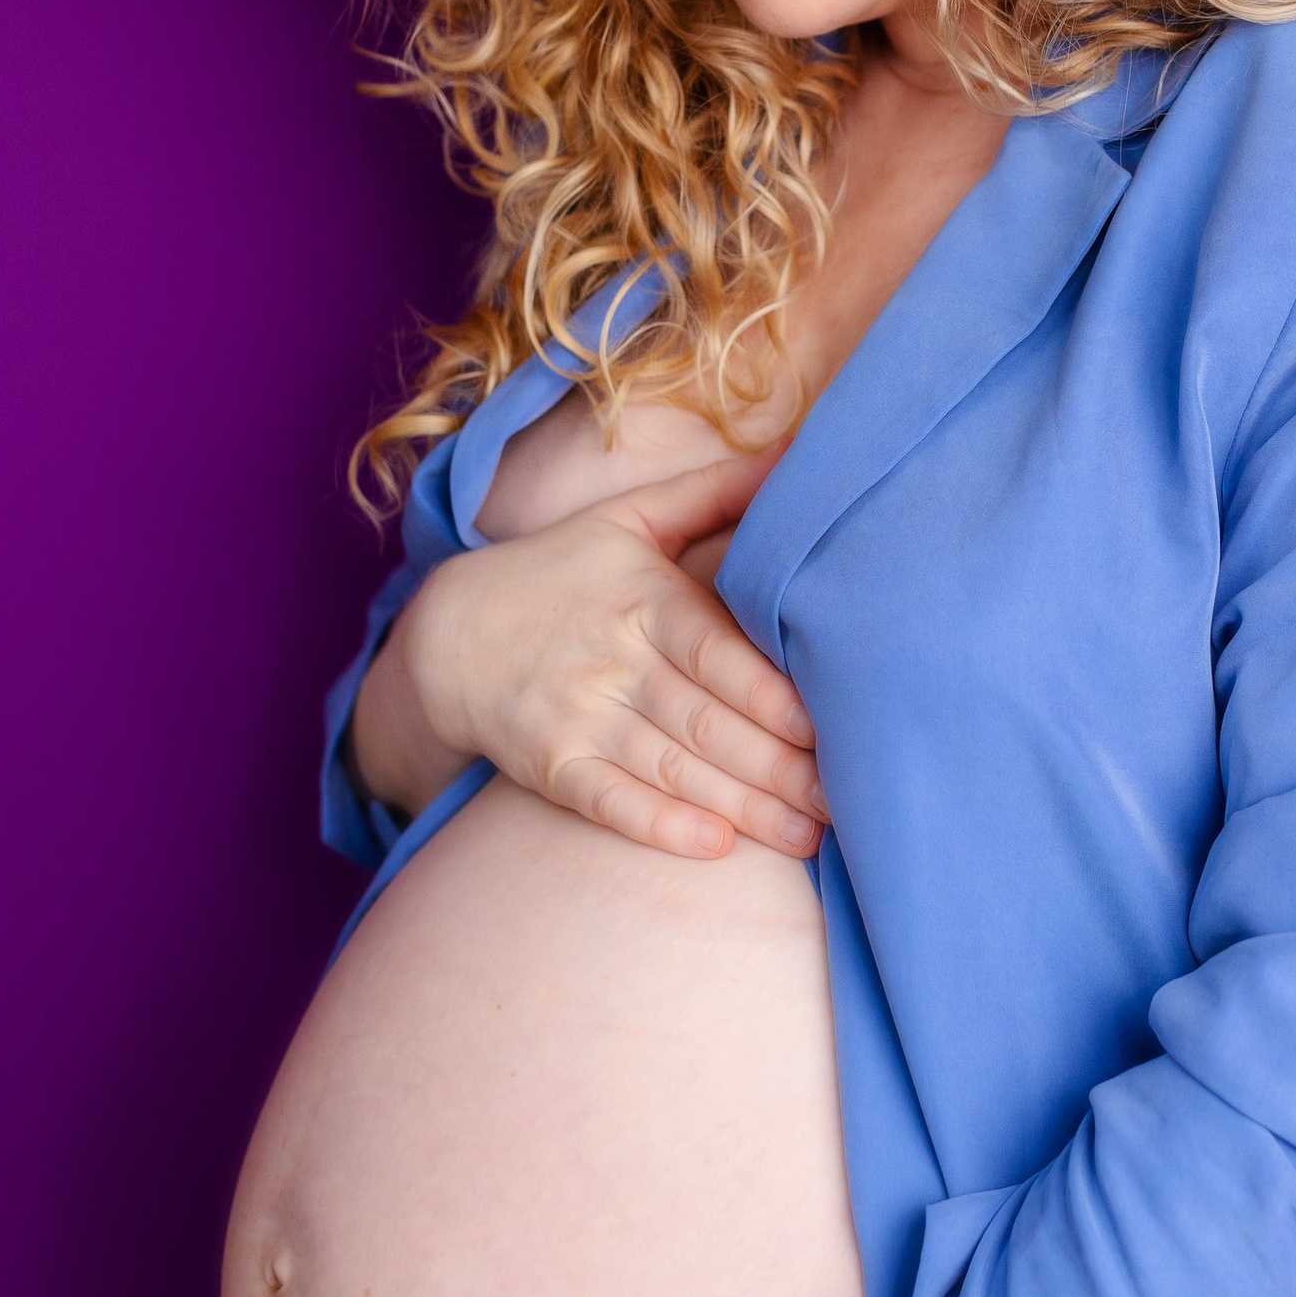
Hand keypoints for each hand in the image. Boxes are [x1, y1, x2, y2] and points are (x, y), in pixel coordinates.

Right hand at [353, 454, 824, 857]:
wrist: (447, 634)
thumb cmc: (562, 572)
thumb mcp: (629, 518)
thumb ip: (714, 493)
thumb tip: (800, 449)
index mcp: (641, 598)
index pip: (714, 652)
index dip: (769, 695)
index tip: (828, 728)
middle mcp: (611, 659)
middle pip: (707, 722)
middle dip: (780, 769)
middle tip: (848, 802)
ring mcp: (577, 716)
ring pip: (672, 769)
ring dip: (745, 809)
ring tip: (810, 836)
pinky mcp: (550, 766)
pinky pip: (611, 802)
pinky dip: (661, 827)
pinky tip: (716, 847)